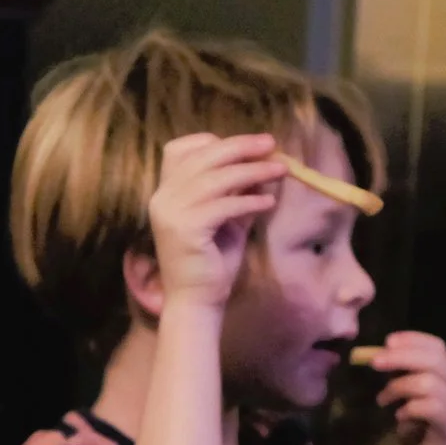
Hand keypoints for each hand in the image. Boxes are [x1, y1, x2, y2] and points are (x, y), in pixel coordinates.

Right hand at [145, 133, 287, 310]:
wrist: (196, 302)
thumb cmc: (211, 261)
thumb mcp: (228, 217)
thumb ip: (239, 191)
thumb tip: (265, 165)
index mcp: (166, 191)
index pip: (180, 149)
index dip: (215, 142)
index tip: (247, 147)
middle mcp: (163, 197)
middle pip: (203, 157)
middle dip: (241, 147)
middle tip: (271, 143)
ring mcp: (171, 213)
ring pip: (216, 178)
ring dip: (253, 171)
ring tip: (282, 169)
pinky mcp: (186, 229)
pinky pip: (224, 205)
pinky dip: (249, 201)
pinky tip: (269, 202)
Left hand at [367, 331, 445, 444]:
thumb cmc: (424, 436)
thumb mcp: (410, 402)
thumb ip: (403, 382)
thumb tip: (381, 360)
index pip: (437, 347)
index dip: (413, 340)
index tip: (387, 342)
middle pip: (433, 359)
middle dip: (401, 357)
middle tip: (375, 363)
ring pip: (429, 382)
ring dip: (399, 387)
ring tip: (383, 400)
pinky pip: (430, 407)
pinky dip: (409, 408)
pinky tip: (398, 417)